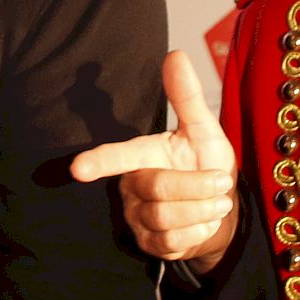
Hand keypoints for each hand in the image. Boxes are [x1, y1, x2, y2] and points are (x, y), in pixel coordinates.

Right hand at [69, 50, 239, 270]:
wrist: (221, 211)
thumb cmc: (205, 164)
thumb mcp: (203, 130)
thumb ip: (187, 97)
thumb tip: (175, 54)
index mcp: (142, 156)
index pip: (117, 157)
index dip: (98, 161)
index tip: (77, 168)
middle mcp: (131, 186)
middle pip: (155, 188)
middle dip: (196, 185)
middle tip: (222, 181)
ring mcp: (138, 219)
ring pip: (164, 217)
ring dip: (202, 208)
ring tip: (219, 200)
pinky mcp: (150, 245)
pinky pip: (172, 241)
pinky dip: (200, 229)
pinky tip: (208, 220)